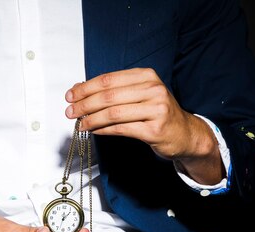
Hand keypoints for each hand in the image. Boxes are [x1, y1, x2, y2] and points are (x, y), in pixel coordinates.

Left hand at [65, 68, 222, 184]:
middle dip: (85, 104)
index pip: (109, 79)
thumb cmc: (157, 113)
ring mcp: (156, 109)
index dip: (86, 87)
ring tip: (80, 124)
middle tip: (70, 111)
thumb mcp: (139, 94)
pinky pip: (122, 129)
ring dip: (92, 119)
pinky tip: (94, 130)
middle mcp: (153, 89)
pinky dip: (104, 130)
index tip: (70, 95)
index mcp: (146, 76)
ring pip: (114, 113)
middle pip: (109, 96)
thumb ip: (113, 91)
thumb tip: (79, 90)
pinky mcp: (154, 130)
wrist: (184, 133)